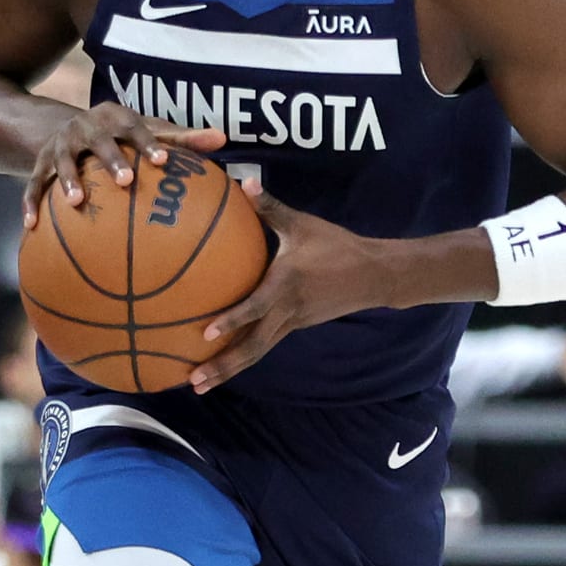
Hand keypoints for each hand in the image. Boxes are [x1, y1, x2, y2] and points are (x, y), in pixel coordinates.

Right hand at [21, 104, 224, 226]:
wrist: (69, 127)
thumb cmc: (123, 135)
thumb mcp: (149, 130)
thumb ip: (183, 139)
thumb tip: (223, 138)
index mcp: (116, 117)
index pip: (135, 127)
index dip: (148, 142)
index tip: (162, 161)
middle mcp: (86, 127)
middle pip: (99, 141)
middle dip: (110, 159)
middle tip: (126, 182)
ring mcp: (60, 145)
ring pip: (61, 161)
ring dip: (68, 180)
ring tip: (77, 204)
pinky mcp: (39, 163)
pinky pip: (32, 184)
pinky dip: (30, 204)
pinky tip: (32, 227)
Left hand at [189, 180, 388, 391]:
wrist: (373, 275)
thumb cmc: (335, 246)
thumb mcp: (302, 224)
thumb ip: (270, 207)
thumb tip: (243, 181)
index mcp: (287, 284)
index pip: (255, 306)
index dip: (232, 320)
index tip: (205, 333)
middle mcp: (287, 310)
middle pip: (252, 346)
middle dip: (222, 366)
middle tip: (192, 380)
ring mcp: (292, 323)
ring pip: (257, 352)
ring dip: (229, 370)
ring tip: (200, 385)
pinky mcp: (296, 326)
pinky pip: (265, 344)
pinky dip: (243, 357)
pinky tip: (224, 364)